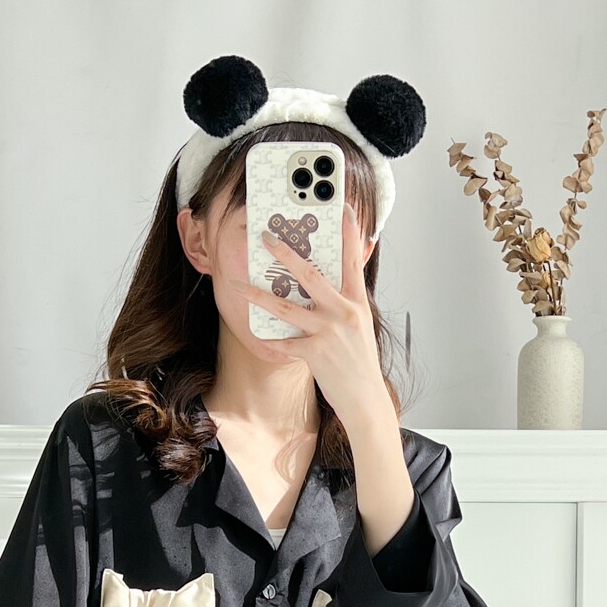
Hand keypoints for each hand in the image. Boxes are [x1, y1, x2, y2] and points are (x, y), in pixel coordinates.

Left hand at [229, 202, 385, 431]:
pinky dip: (270, 338)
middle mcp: (344, 312)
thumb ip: (344, 304)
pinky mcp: (316, 353)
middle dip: (286, 253)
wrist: (366, 399)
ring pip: (288, 307)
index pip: (352, 260)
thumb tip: (324, 286)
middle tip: (267, 237)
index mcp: (357, 302)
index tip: (342, 207)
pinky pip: (285, 342)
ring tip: (240, 286)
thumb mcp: (359, 327)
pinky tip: (256, 333)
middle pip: (311, 275)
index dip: (348, 232)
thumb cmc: (359, 363)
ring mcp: (329, 332)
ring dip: (260, 296)